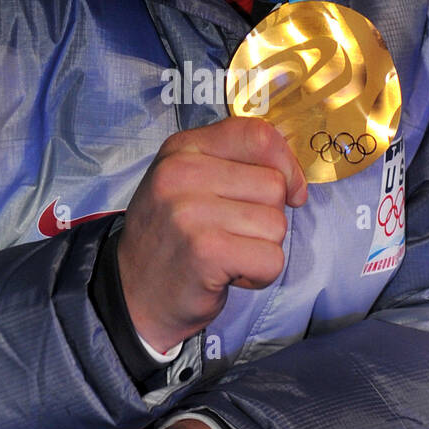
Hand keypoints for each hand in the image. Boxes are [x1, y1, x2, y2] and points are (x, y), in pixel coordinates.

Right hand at [117, 115, 306, 352]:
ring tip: (227, 254)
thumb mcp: (189, 183)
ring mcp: (190, 212)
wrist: (132, 293)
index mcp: (182, 149)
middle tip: (230, 234)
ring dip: (262, 248)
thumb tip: (296, 184)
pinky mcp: (205, 251)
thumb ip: (236, 165)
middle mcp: (182, 173)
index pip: (258, 135)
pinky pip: (271, 259)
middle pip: (274, 184)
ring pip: (276, 224)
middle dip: (266, 216)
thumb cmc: (172, 236)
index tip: (286, 191)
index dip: (285, 164)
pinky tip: (229, 274)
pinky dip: (260, 274)